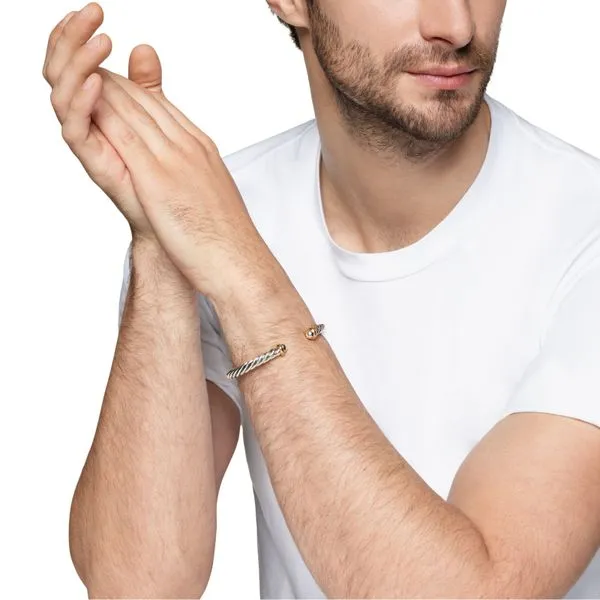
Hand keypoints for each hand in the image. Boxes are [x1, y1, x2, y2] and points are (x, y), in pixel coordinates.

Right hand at [43, 3, 159, 241]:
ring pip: (64, 93)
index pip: (76, 62)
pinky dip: (83, 103)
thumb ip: (146, 85)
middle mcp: (89, 121)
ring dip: (79, 62)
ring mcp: (90, 140)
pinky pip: (76, 128)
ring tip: (101, 41)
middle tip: (92, 13)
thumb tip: (144, 49)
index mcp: (100, 106)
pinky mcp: (94, 161)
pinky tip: (98, 82)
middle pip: (62, 71)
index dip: (76, 35)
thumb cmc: (165, 172)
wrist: (176, 215)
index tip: (91, 11)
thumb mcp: (158, 117)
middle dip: (72, 38)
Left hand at [89, 63, 273, 299]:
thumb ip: (194, 176)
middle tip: (84, 63)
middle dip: (113, 80)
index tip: (111, 82)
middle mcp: (189, 145)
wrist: (238, 261)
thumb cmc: (227, 239)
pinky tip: (81, 102)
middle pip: (145, 101)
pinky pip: (124, 136)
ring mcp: (175, 158)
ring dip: (102, 87)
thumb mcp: (211, 196)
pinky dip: (102, 114)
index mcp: (203, 149)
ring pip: (132, 110)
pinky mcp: (157, 177)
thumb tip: (183, 178)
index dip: (133, 89)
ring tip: (74, 71)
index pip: (162, 107)